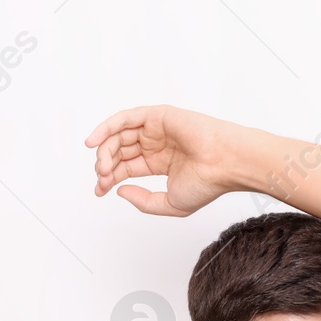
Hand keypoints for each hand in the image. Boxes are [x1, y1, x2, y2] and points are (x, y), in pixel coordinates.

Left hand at [85, 104, 240, 216]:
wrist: (225, 164)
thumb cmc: (208, 184)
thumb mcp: (170, 204)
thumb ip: (144, 201)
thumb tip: (119, 190)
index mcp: (159, 163)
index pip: (126, 168)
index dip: (110, 179)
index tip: (99, 191)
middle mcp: (156, 145)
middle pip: (119, 152)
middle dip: (106, 166)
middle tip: (102, 178)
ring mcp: (155, 129)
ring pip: (119, 136)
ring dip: (105, 150)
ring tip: (102, 166)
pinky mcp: (156, 116)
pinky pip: (125, 119)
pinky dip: (107, 127)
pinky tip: (94, 141)